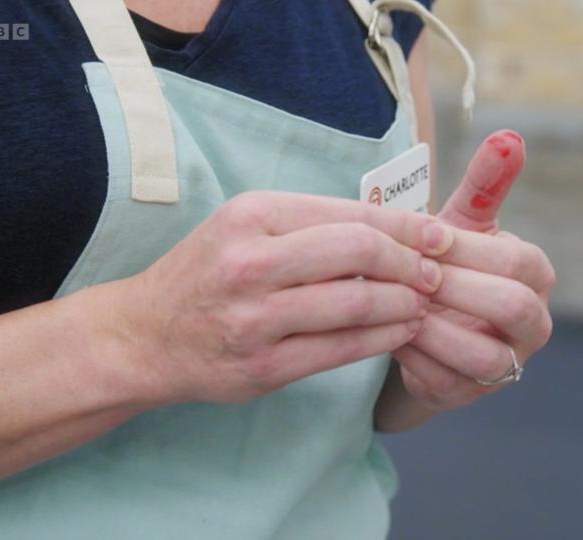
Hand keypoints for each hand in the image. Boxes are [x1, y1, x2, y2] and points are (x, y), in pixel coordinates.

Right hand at [110, 191, 453, 404]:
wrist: (143, 336)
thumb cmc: (206, 274)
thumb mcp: (247, 228)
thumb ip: (311, 225)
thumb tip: (394, 228)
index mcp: (251, 215)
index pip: (351, 213)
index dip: (407, 226)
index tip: (439, 236)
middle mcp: (250, 262)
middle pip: (359, 251)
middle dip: (411, 263)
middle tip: (434, 274)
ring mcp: (255, 318)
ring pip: (356, 302)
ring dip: (404, 304)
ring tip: (422, 304)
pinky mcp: (262, 367)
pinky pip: (341, 349)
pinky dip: (383, 339)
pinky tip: (401, 332)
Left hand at [391, 131, 554, 410]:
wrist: (423, 320)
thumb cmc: (445, 261)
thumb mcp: (461, 221)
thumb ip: (484, 182)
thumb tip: (509, 136)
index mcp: (536, 275)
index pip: (516, 259)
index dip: (468, 248)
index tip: (424, 236)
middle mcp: (533, 323)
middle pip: (511, 306)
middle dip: (455, 287)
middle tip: (408, 273)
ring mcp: (505, 365)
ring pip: (483, 355)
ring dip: (433, 327)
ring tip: (394, 303)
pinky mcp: (469, 393)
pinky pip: (445, 381)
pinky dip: (412, 356)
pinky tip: (386, 331)